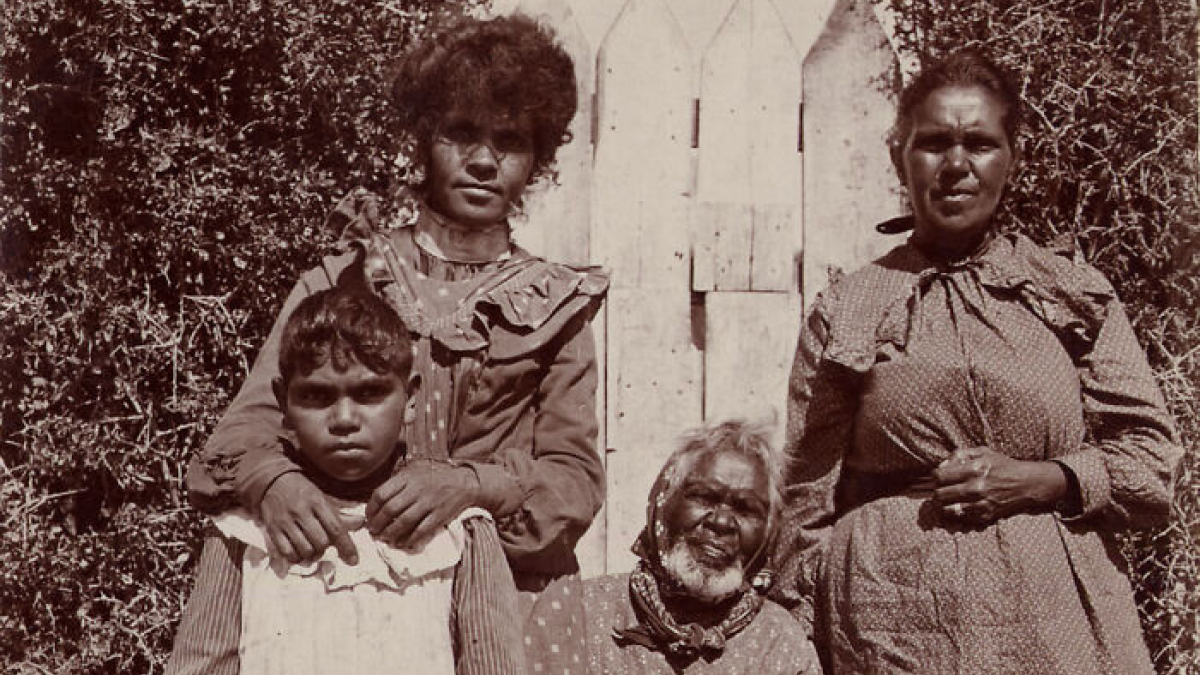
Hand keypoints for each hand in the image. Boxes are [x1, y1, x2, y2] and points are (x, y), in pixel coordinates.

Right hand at [259, 472, 358, 564]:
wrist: (272, 481)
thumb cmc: (302, 491)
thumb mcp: (323, 498)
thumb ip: (341, 514)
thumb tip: (361, 523)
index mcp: (317, 502)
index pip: (336, 528)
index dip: (346, 546)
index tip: (354, 560)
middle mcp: (301, 512)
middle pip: (321, 542)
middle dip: (325, 549)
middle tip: (323, 546)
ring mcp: (285, 522)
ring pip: (305, 549)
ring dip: (312, 555)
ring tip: (311, 550)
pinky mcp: (273, 530)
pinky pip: (287, 552)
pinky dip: (296, 558)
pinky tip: (298, 552)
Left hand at [366, 461, 481, 549]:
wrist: (464, 482)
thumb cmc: (435, 477)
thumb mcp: (414, 471)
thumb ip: (397, 482)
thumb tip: (376, 499)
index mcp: (407, 477)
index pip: (381, 494)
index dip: (370, 508)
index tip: (368, 516)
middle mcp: (417, 489)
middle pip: (389, 509)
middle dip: (377, 523)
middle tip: (373, 531)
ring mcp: (429, 503)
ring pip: (403, 522)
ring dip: (390, 533)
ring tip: (383, 538)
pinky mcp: (439, 515)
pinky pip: (421, 530)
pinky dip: (409, 539)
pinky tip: (401, 543)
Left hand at [932, 447, 1067, 525]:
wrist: (1026, 485)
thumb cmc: (1002, 466)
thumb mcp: (983, 452)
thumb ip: (960, 455)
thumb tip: (942, 464)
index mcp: (973, 469)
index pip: (940, 476)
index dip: (935, 477)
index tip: (938, 477)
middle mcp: (976, 487)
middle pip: (940, 494)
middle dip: (937, 491)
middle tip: (942, 489)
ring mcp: (980, 504)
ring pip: (947, 509)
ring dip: (944, 504)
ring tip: (948, 499)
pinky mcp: (984, 516)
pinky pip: (960, 517)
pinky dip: (955, 513)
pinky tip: (959, 506)